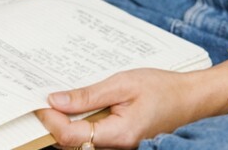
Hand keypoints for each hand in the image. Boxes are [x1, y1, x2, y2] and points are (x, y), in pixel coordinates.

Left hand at [36, 68, 205, 148]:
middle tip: (42, 97)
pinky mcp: (118, 141)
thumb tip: (57, 100)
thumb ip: (90, 94)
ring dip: (67, 121)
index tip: (38, 103)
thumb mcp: (124, 83)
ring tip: (60, 96)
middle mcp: (115, 148)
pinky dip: (82, 120)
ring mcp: (117, 147)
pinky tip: (80, 102)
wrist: (189, 98)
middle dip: (54, 122)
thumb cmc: (161, 87)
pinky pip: (92, 135)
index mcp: (117, 135)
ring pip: (80, 140)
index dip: (51, 121)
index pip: (71, 136)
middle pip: (72, 142)